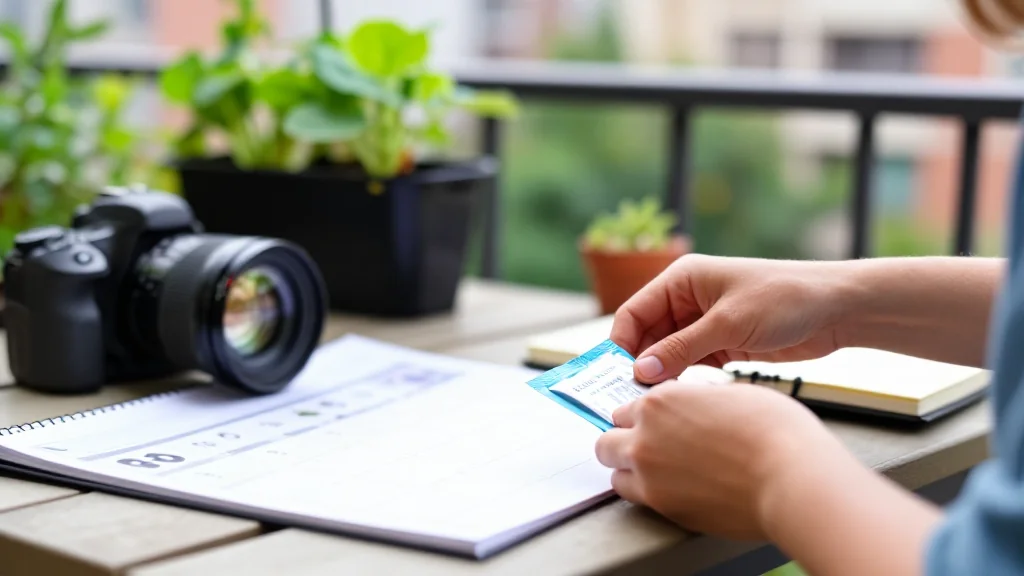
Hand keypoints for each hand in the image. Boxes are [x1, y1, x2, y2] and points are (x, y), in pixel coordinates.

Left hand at [594, 378, 848, 539]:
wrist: (791, 478)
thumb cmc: (774, 432)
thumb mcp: (732, 395)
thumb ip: (697, 401)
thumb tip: (694, 408)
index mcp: (659, 402)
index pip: (628, 408)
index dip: (646, 416)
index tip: (659, 423)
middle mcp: (644, 438)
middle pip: (607, 441)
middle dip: (624, 443)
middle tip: (650, 447)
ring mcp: (649, 477)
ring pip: (616, 474)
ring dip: (631, 471)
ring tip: (662, 472)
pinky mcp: (663, 509)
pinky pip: (638, 501)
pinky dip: (649, 495)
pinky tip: (677, 490)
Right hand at [611, 254, 855, 382]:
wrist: (838, 309)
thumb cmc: (785, 299)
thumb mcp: (727, 325)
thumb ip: (681, 349)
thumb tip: (640, 372)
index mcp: (682, 279)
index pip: (634, 312)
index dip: (621, 344)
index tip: (612, 376)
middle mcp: (687, 299)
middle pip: (646, 335)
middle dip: (638, 364)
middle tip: (630, 398)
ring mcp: (704, 323)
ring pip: (666, 353)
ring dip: (660, 375)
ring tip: (653, 404)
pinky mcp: (722, 343)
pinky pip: (689, 363)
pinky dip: (682, 379)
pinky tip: (679, 398)